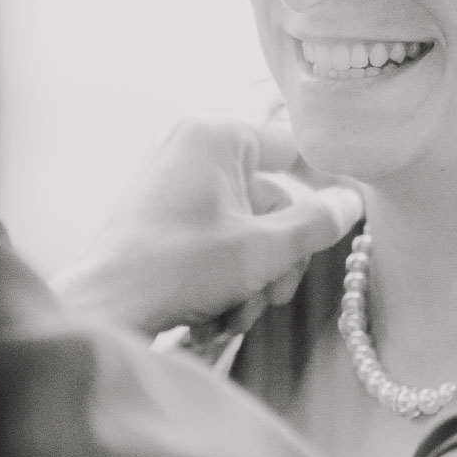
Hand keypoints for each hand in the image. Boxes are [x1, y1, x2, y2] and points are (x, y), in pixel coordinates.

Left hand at [53, 117, 363, 336]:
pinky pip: (215, 245)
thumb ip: (316, 223)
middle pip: (270, 203)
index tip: (343, 220)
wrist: (103, 311)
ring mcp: (174, 186)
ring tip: (232, 318)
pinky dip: (221, 284)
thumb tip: (352, 202)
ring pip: (245, 234)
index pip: (294, 147)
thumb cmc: (180, 269)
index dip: (325, 184)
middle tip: (274, 297)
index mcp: (216, 136)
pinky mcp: (162, 222)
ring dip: (251, 283)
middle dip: (276, 262)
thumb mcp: (263, 249)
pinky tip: (208, 320)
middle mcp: (193, 150)